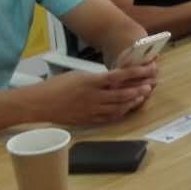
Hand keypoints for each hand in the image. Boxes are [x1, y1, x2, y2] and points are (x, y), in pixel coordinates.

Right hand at [33, 64, 157, 126]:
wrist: (39, 104)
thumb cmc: (56, 86)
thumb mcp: (78, 75)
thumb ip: (96, 78)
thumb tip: (113, 80)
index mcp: (90, 81)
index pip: (118, 76)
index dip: (135, 72)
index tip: (147, 69)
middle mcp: (93, 96)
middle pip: (122, 94)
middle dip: (139, 89)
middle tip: (150, 85)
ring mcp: (91, 110)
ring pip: (118, 107)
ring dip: (132, 102)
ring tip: (142, 97)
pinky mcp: (88, 120)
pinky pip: (109, 118)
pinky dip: (120, 113)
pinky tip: (127, 109)